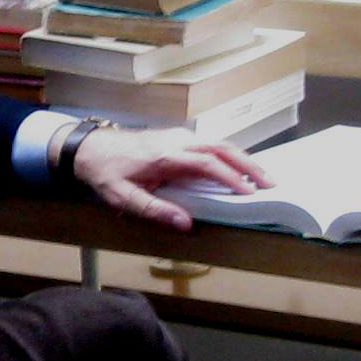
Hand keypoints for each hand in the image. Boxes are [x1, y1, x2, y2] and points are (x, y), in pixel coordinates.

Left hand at [70, 126, 270, 229]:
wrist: (90, 148)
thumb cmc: (106, 174)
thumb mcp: (123, 198)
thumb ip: (155, 210)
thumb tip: (186, 223)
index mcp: (167, 155)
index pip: (208, 164)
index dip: (230, 178)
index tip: (249, 194)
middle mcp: (178, 141)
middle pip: (222, 148)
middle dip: (249, 165)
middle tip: (271, 184)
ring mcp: (179, 136)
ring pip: (219, 143)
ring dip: (243, 159)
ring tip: (263, 177)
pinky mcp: (178, 138)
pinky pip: (211, 144)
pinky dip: (230, 155)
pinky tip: (239, 167)